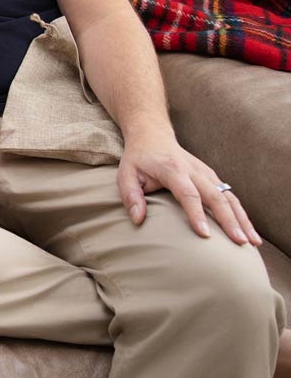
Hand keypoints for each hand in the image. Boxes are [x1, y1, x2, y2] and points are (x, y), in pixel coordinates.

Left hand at [118, 132, 260, 245]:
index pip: (188, 193)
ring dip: (242, 219)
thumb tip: (137, 220)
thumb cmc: (138, 159)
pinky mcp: (213, 177)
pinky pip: (230, 196)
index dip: (196, 214)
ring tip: (252, 242)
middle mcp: (194, 170)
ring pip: (228, 197)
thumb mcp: (126, 174)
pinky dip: (241, 214)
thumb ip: (131, 196)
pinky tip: (249, 231)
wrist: (153, 136)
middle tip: (239, 242)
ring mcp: (206, 173)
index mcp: (173, 169)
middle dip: (229, 220)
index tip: (205, 235)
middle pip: (215, 196)